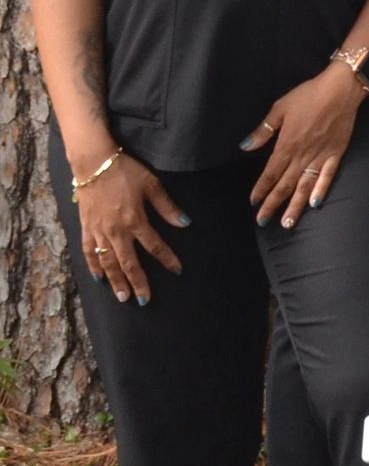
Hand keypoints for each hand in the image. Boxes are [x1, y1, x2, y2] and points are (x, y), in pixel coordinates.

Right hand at [73, 156, 187, 304]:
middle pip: (129, 262)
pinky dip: (94, 267)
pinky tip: (99, 278)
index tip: (177, 270)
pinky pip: (89, 253)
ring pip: (108, 263)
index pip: (154, 245)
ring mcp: (99, 232)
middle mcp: (116, 231)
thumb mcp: (152, 184)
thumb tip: (185, 223)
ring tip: (123, 297)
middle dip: (138, 282)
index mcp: (135, 220)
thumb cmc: (126, 172)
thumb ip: (167, 206)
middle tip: (144, 300)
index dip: (167, 259)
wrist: (94, 165)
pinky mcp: (86, 229)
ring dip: (116, 281)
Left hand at [241, 69, 364, 227]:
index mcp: (287, 144)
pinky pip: (327, 175)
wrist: (341, 88)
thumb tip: (245, 146)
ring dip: (295, 206)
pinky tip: (315, 203)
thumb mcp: (281, 107)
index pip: (270, 172)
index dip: (261, 189)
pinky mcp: (336, 153)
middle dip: (272, 204)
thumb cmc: (309, 95)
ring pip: (305, 186)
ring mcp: (320, 156)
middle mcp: (302, 155)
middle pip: (285, 184)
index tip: (253, 202)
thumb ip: (264, 129)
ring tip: (287, 223)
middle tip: (263, 222)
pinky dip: (321, 189)